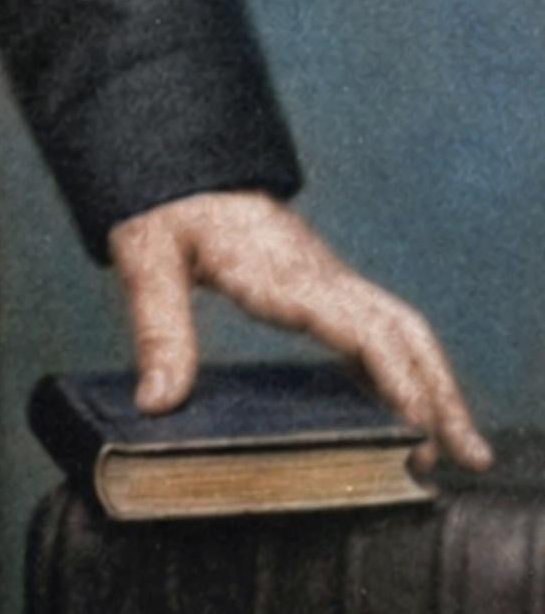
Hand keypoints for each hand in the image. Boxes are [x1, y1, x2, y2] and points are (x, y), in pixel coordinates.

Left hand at [109, 188, 490, 472]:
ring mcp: (325, 277)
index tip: (417, 427)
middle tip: (466, 454)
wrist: (178, 158)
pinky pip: (377, 327)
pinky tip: (407, 414)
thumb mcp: (147, 257)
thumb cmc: (164, 203)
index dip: (394, 376)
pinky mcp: (319, 283)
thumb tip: (159, 402)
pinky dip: (404, 371)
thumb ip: (158, 326)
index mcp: (281, 269)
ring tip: (461, 449)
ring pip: (400, 327)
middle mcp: (317, 273)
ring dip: (434, 384)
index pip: (358, 323)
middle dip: (439, 390)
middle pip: (401, 328)